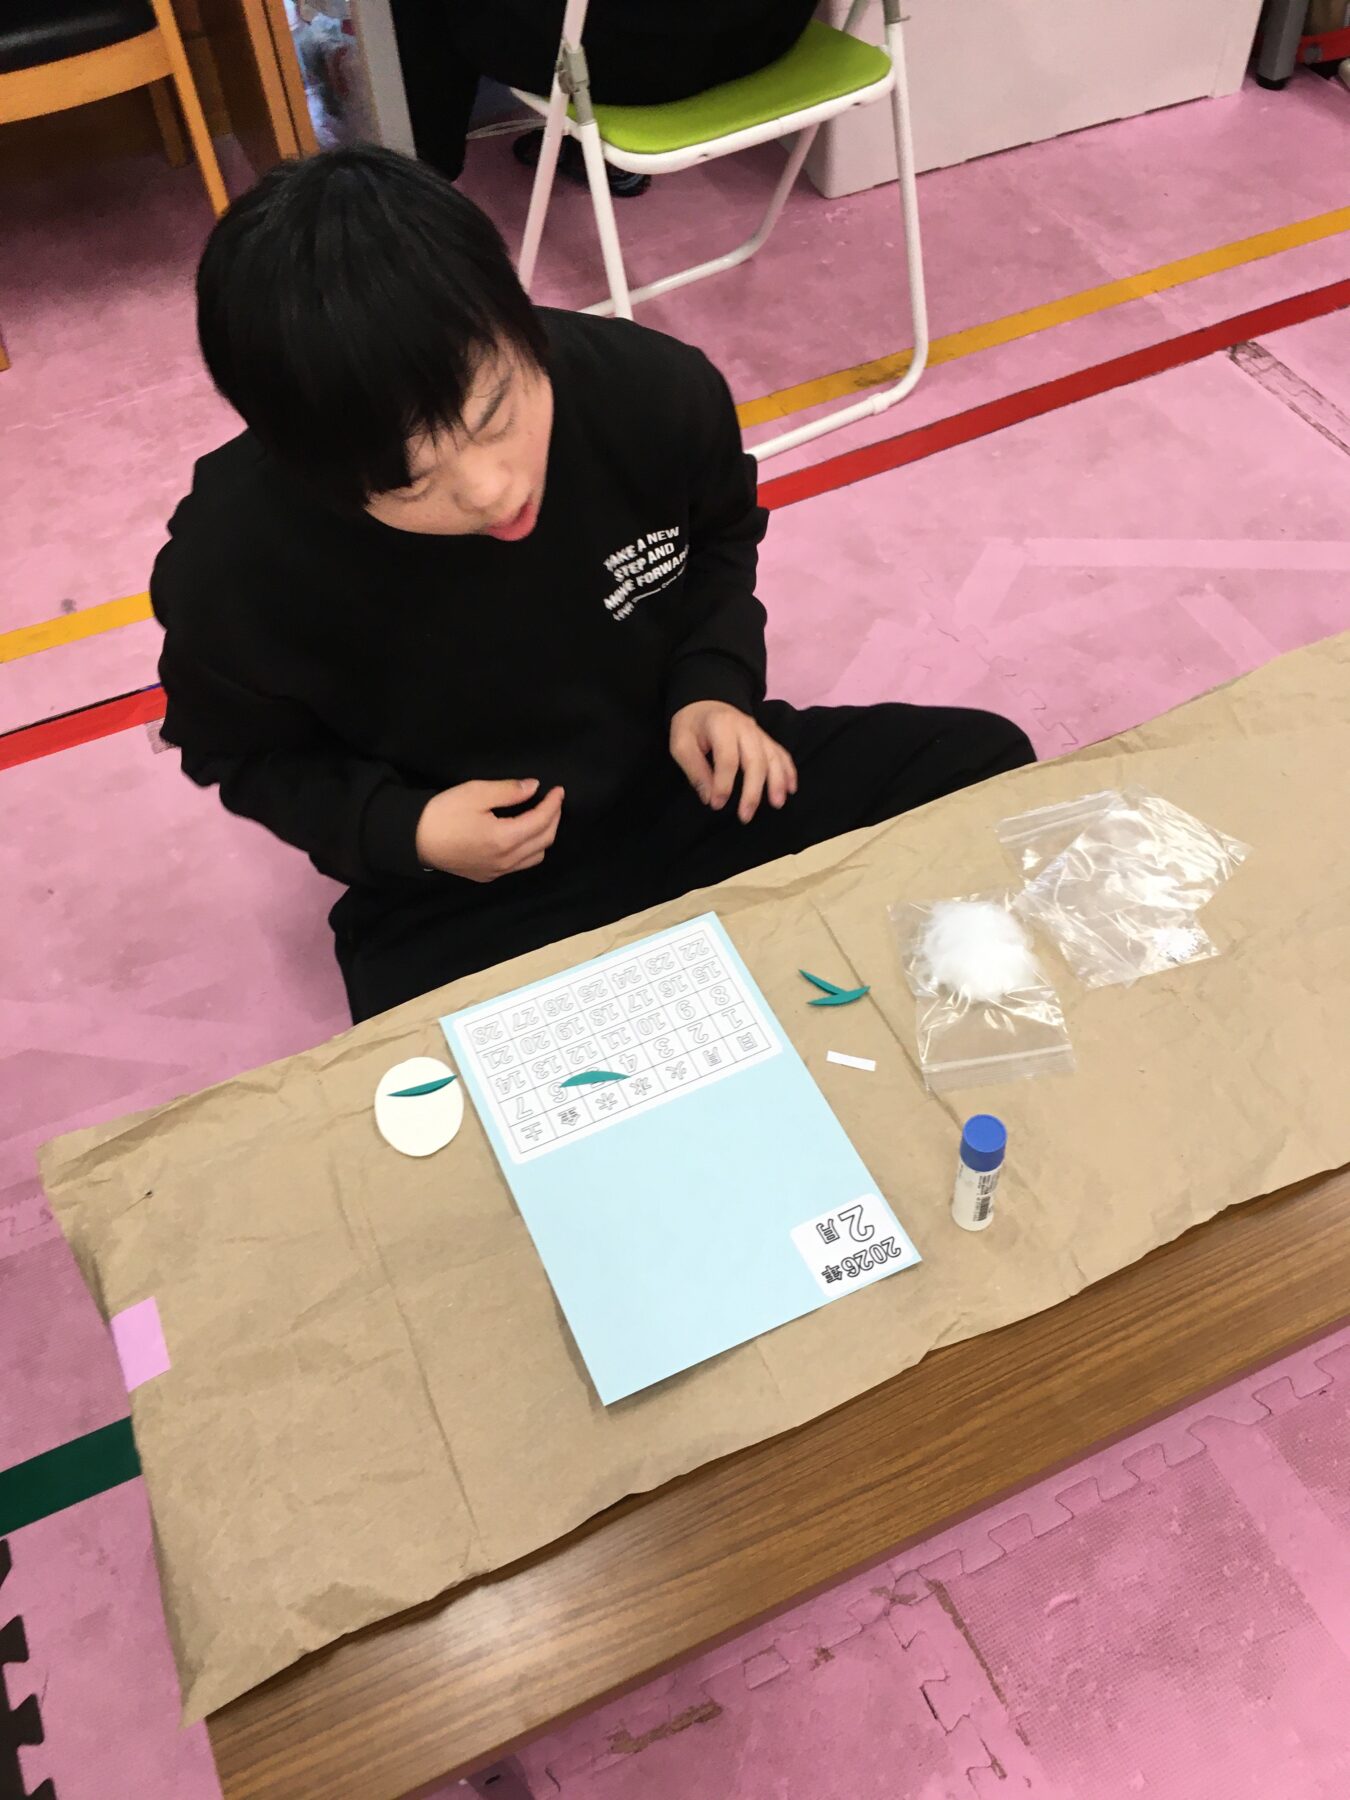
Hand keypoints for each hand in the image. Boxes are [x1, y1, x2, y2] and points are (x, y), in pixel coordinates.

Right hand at [415, 779, 563, 881]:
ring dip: (544, 836)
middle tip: (553, 801)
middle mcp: (505, 860)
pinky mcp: (488, 875)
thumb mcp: (476, 793)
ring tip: (542, 817)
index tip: (558, 790)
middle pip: (544, 840)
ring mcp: (497, 871)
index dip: (553, 804)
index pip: (541, 821)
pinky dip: (530, 849)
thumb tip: (534, 787)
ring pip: (536, 856)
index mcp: (504, 839)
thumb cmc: (443, 813)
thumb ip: (509, 791)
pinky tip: (524, 835)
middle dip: (554, 818)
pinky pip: (520, 865)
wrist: (414, 839)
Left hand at [669, 701, 797, 824]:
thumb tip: (709, 797)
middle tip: (745, 816)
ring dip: (777, 782)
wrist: (706, 703)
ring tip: (777, 804)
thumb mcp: (681, 744)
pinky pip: (781, 754)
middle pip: (755, 760)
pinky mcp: (766, 739)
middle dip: (753, 791)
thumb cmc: (692, 726)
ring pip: (773, 757)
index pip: (727, 759)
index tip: (716, 804)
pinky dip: (789, 771)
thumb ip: (694, 770)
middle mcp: (745, 728)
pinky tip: (791, 789)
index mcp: (721, 726)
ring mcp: (759, 733)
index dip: (723, 784)